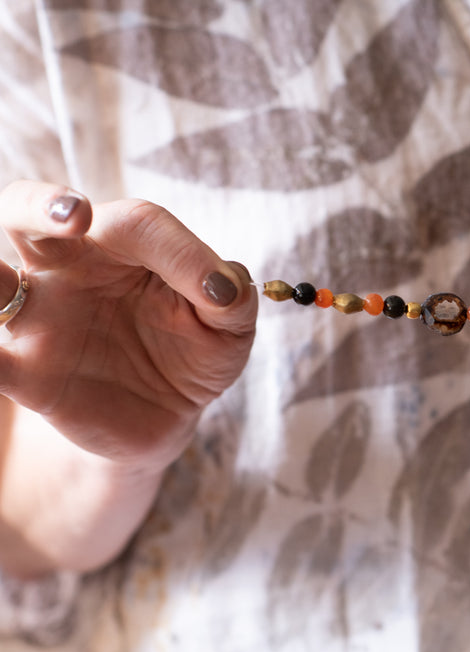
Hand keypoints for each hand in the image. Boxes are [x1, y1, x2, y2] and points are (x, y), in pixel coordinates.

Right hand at [0, 180, 256, 471]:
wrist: (170, 415)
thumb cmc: (196, 353)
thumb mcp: (229, 328)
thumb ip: (232, 297)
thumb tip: (225, 285)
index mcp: (120, 247)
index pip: (135, 224)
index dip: (179, 249)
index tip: (218, 291)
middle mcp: (68, 270)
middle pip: (30, 213)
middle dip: (43, 204)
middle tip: (75, 215)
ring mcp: (40, 320)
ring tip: (1, 274)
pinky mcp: (28, 376)